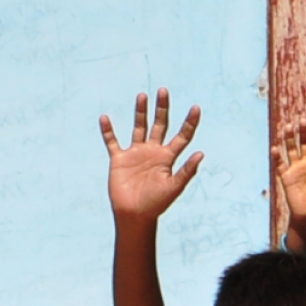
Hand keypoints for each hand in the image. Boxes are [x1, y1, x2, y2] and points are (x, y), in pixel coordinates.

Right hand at [101, 93, 203, 222]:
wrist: (135, 215)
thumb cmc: (157, 204)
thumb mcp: (174, 187)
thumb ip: (187, 170)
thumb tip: (201, 153)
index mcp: (168, 157)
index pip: (182, 135)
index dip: (189, 122)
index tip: (196, 107)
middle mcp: (153, 152)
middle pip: (160, 125)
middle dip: (162, 108)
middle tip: (163, 90)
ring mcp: (136, 154)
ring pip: (139, 128)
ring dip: (140, 112)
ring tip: (142, 95)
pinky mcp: (119, 160)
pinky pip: (112, 142)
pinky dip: (108, 131)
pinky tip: (105, 118)